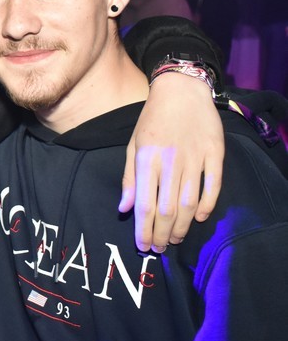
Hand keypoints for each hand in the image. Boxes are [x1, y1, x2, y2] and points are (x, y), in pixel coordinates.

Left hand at [120, 72, 222, 252]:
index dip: (143, 229)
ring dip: (182, 226)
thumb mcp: (133, 146)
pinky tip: (199, 218)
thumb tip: (124, 209)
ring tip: (174, 239)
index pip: (144, 204)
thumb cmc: (152, 120)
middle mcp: (170, 162)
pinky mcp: (216, 154)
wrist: (181, 91)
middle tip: (158, 248)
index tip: (142, 246)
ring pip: (190, 203)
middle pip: (167, 209)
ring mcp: (195, 158)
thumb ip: (129, 178)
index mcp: (147, 160)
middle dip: (161, 234)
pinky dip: (207, 205)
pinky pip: (213, 186)